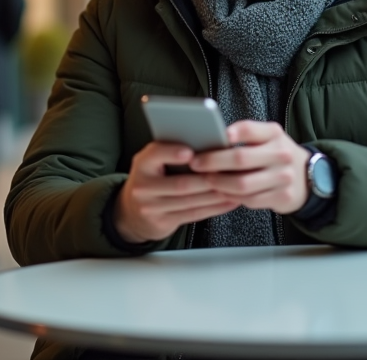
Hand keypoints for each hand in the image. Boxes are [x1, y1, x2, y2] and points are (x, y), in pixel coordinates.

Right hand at [113, 142, 238, 243]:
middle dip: (207, 179)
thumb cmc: (151, 178)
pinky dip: (214, 208)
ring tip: (234, 187)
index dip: (172, 153)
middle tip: (228, 173)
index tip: (190, 152)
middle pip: (180, 184)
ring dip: (215, 195)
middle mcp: (143, 186)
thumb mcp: (152, 162)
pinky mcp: (163, 222)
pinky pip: (193, 215)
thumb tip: (205, 144)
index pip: (155, 155)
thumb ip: (170, 153)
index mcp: (142, 164)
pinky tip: (228, 201)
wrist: (132, 211)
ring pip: (189, 201)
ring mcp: (151, 207)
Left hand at [188, 120, 311, 214]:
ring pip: (242, 184)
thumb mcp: (267, 138)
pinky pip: (249, 200)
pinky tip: (222, 192)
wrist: (306, 176)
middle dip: (213, 162)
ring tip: (206, 179)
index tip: (215, 137)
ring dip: (219, 183)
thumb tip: (210, 138)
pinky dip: (232, 197)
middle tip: (196, 163)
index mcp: (274, 134)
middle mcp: (282, 154)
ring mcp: (284, 177)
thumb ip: (245, 136)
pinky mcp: (283, 196)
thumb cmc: (274, 154)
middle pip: (241, 158)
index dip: (231, 133)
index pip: (249, 130)